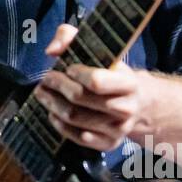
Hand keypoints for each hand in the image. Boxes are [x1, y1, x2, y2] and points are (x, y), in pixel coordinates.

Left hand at [37, 22, 159, 149]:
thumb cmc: (112, 74)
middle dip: (56, 86)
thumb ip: (71, 37)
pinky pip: (76, 137)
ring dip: (52, 104)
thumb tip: (51, 50)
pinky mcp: (109, 144)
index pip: (96, 81)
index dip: (76, 74)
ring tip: (42, 94)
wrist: (139, 104)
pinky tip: (53, 113)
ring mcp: (118, 129)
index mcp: (128, 83)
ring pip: (74, 117)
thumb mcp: (99, 50)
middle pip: (79, 98)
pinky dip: (59, 125)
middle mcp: (126, 108)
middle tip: (45, 79)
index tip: (66, 67)